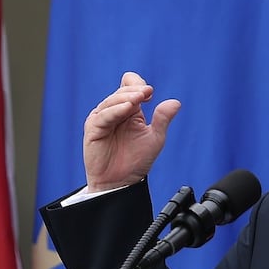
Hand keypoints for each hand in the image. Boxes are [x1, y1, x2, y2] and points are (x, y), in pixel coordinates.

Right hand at [83, 71, 180, 191]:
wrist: (121, 182)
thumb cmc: (136, 162)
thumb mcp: (155, 138)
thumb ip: (162, 119)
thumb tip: (176, 102)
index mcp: (128, 110)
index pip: (130, 86)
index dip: (139, 85)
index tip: (150, 93)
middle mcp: (114, 111)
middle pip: (122, 92)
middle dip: (135, 91)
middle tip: (147, 93)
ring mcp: (102, 119)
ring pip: (112, 101)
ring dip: (126, 98)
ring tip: (138, 99)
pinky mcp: (93, 128)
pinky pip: (104, 115)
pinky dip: (115, 110)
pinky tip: (126, 109)